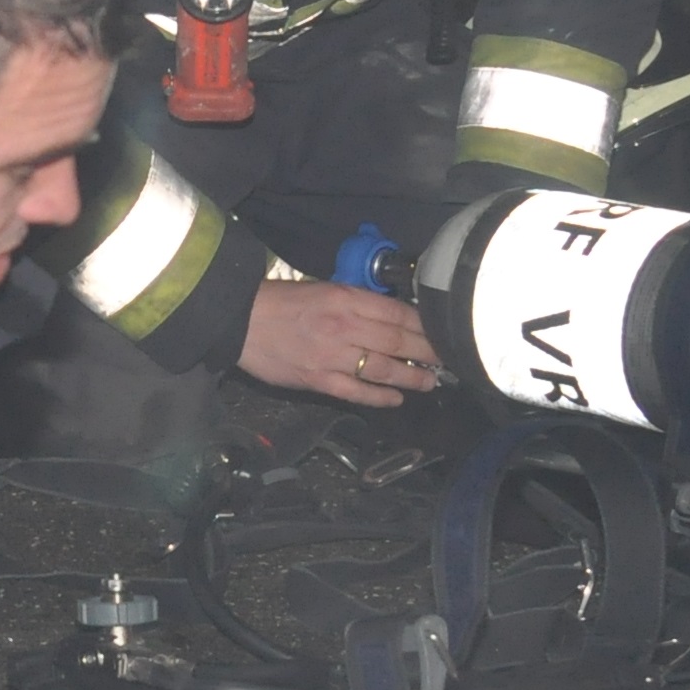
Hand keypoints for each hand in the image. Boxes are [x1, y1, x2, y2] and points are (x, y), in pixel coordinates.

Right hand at [240, 278, 439, 406]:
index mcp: (346, 299)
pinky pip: (357, 392)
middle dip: (427, 352)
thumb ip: (359, 303)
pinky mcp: (318, 380)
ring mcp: (331, 356)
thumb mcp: (326, 289)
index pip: (397, 313)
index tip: (443, 333)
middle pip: (398, 341)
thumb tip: (394, 317)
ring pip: (383, 369)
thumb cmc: (284, 302)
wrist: (242, 320)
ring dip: (411, 377)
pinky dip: (380, 397)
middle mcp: (343, 327)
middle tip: (447, 360)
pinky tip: (396, 399)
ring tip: (430, 382)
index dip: (425, 326)